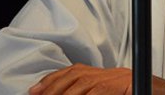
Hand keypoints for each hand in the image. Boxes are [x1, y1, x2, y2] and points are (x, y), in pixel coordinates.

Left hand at [29, 64, 164, 94]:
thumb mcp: (124, 94)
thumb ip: (102, 93)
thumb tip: (76, 94)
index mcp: (112, 77)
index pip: (78, 72)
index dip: (54, 79)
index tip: (34, 90)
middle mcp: (116, 74)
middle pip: (78, 76)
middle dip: (53, 88)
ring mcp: (123, 79)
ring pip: (86, 84)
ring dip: (66, 94)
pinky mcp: (130, 85)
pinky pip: (101, 92)